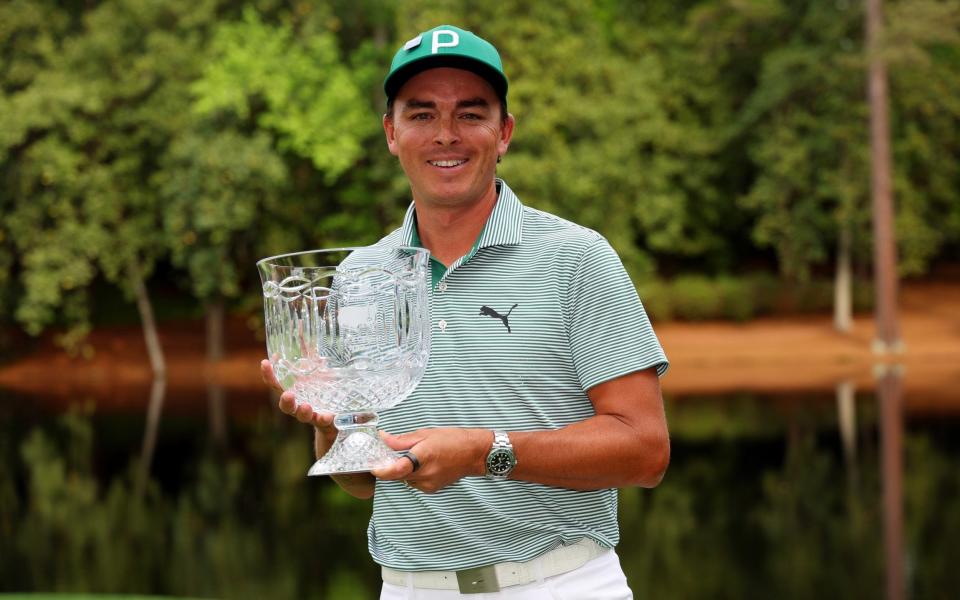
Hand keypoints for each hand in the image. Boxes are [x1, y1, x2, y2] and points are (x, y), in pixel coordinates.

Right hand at [260, 359, 336, 447]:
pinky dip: (324, 418)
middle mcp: (299, 404)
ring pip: (303, 416)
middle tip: (287, 394)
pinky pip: (323, 422)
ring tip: (305, 406)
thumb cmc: (323, 390)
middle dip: (285, 400)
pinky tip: (328, 416)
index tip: (265, 363)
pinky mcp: (325, 421)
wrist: (338, 416)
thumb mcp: (317, 370)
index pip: (277, 384)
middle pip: (286, 405)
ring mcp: (312, 414)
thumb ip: (310, 352)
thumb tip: (303, 326)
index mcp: (295, 391)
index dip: (269, 374)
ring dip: (303, 411)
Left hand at [371, 428, 491, 493]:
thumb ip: (401, 440)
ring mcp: (428, 485)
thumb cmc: (453, 440)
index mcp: (423, 458)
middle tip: (387, 453)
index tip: (372, 465)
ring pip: (404, 479)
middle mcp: (425, 475)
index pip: (397, 469)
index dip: (381, 469)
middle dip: (390, 465)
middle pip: (397, 475)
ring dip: (402, 469)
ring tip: (414, 455)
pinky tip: (423, 464)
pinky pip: (414, 482)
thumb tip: (382, 439)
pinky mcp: (431, 489)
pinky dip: (413, 474)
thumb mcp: (426, 434)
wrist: (475, 454)